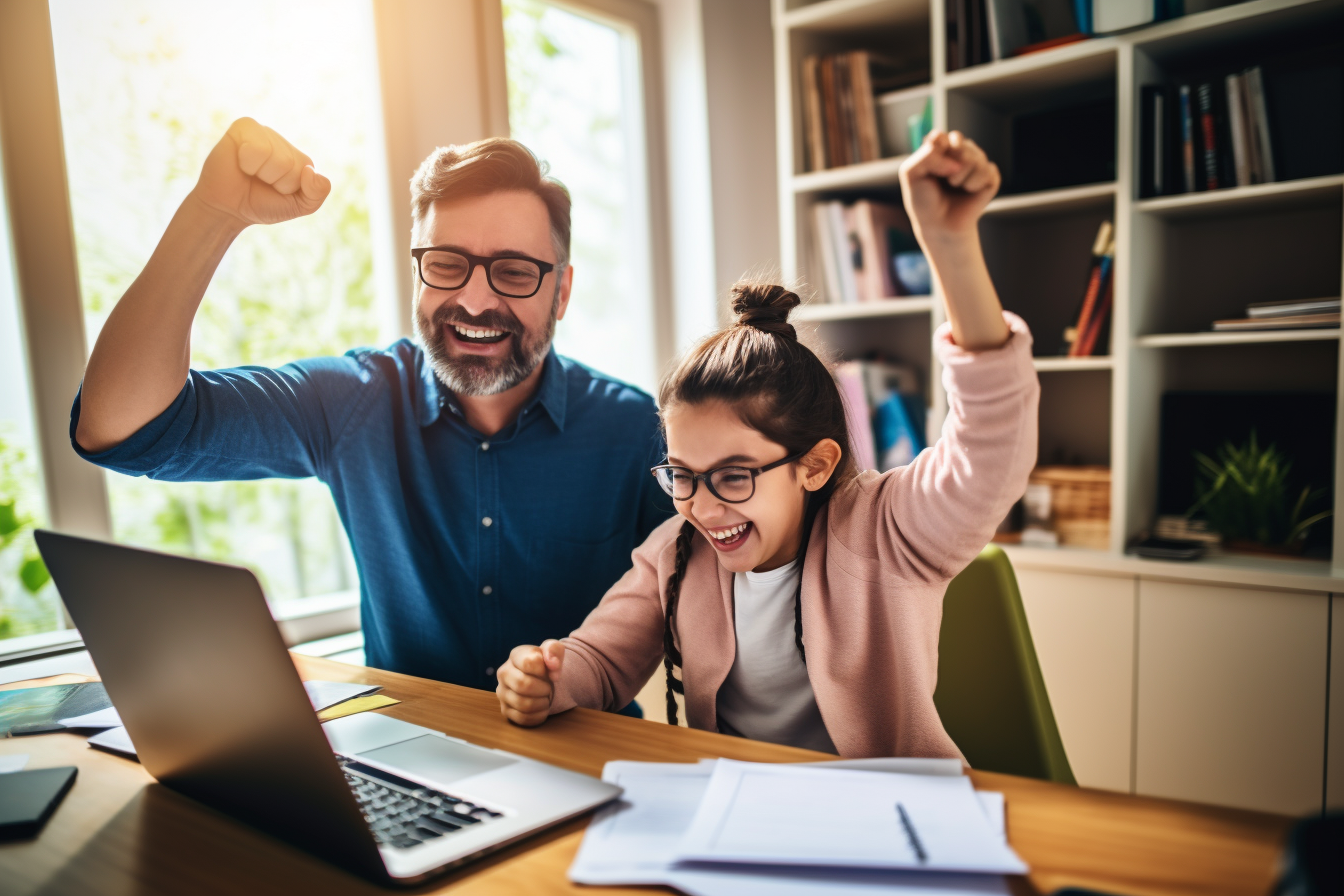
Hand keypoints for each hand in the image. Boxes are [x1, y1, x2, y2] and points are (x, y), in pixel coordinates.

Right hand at [189, 117, 331, 227]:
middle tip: (259, 181)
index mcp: (298, 157)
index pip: (305, 168)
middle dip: (274, 180)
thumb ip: (317, 194)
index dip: (288, 186)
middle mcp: (282, 141)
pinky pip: (255, 147)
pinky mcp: (243, 127)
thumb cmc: (262, 204)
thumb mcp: (298, 206)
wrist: (228, 209)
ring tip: (250, 172)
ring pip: (274, 155)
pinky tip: (240, 162)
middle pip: (289, 163)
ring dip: (261, 172)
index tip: (274, 189)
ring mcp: (262, 131)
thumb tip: (310, 171)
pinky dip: (247, 162)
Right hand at [496, 640, 564, 726]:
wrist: (544, 679)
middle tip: (550, 688)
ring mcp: (502, 693)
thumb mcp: (555, 650)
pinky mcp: (506, 710)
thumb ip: (554, 650)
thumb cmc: (547, 663)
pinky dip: (539, 715)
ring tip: (547, 697)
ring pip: (523, 704)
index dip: (546, 670)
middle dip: (544, 689)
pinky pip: (523, 718)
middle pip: (523, 685)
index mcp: (516, 656)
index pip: (529, 662)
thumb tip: (553, 665)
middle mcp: (504, 673)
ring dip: (542, 703)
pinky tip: (543, 708)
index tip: (551, 672)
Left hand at [899, 130, 999, 244]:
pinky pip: (988, 170)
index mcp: (938, 148)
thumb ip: (927, 156)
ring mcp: (975, 162)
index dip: (937, 151)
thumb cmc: (923, 200)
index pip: (940, 137)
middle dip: (950, 165)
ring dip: (962, 178)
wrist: (939, 225)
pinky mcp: (989, 176)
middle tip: (945, 180)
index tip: (931, 168)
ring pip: (976, 157)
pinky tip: (969, 192)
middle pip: (960, 143)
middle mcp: (958, 151)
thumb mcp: (912, 174)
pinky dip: (975, 185)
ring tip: (955, 187)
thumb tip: (956, 161)